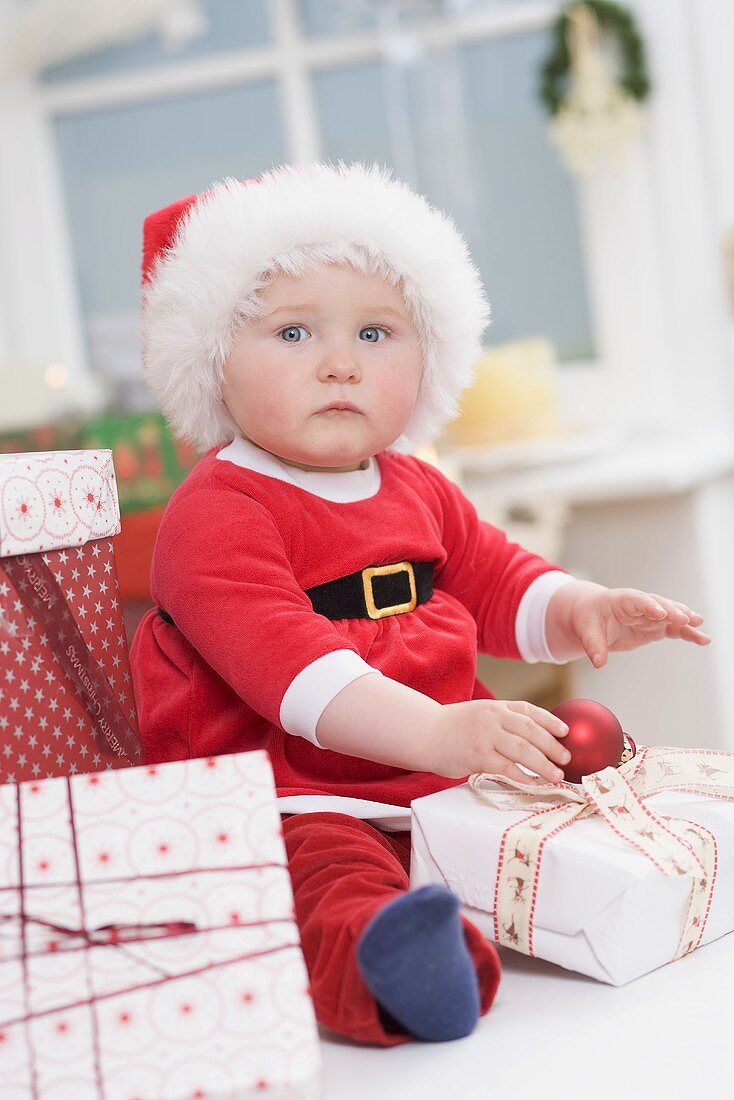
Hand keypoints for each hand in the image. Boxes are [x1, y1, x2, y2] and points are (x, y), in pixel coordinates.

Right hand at [428, 698, 571, 785]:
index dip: (550, 721)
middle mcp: (493, 718)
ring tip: (557, 775)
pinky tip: (534, 782)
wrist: (426, 733)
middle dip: (552, 745)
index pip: (529, 710)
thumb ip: (503, 723)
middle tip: (567, 758)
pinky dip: (523, 776)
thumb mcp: (481, 716)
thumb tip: (535, 739)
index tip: (566, 731)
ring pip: (522, 749)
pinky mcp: (477, 755)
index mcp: (496, 707)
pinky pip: (505, 767)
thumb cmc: (455, 728)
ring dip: (543, 763)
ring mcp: (485, 736)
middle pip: (530, 730)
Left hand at [569, 588, 711, 667]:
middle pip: (659, 604)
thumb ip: (594, 646)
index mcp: (621, 600)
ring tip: (700, 625)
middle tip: (686, 619)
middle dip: (672, 611)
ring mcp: (650, 615)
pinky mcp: (656, 626)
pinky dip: (687, 633)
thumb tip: (598, 662)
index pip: (637, 600)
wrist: (594, 616)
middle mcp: (640, 604)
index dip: (649, 605)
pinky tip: (702, 639)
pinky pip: (674, 628)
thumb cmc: (589, 619)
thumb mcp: (586, 631)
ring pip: (671, 615)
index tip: (661, 613)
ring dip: (685, 619)